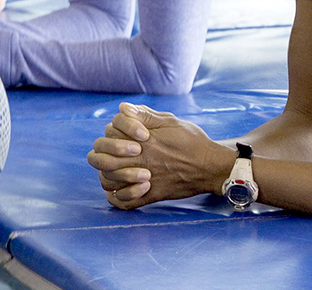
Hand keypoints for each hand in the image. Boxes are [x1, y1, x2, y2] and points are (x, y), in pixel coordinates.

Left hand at [85, 103, 233, 209]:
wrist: (210, 167)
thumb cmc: (192, 141)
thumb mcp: (170, 121)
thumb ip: (145, 114)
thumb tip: (123, 109)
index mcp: (142, 141)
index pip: (110, 132)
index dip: (116, 127)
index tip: (131, 130)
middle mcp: (139, 161)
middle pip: (101, 157)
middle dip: (104, 150)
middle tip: (115, 150)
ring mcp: (142, 181)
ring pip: (107, 180)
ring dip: (106, 173)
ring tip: (114, 167)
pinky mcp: (150, 196)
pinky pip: (122, 202)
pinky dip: (116, 197)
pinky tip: (118, 189)